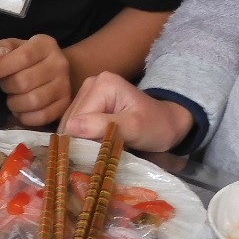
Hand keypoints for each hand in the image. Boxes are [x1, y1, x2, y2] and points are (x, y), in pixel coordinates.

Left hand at [0, 35, 71, 126]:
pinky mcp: (65, 105)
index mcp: (46, 45)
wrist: (56, 71)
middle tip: (5, 86)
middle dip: (7, 87)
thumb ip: (3, 48)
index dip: (0, 68)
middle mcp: (59, 64)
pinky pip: (42, 117)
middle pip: (24, 82)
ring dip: (15, 103)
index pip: (23, 57)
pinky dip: (26, 117)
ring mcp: (65, 86)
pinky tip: (21, 111)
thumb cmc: (30, 58)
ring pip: (32, 101)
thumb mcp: (16, 46)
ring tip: (13, 99)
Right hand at [58, 72, 194, 151]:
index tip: (100, 154)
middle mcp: (91, 83)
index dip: (83, 140)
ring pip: (71, 124)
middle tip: (101, 153)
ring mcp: (88, 92)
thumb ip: (103, 126)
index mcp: (102, 84)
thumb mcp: (134, 128)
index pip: (77, 119)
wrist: (167, 123)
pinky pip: (76, 124)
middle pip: (71, 120)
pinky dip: (83, 137)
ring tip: (100, 149)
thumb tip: (71, 128)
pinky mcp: (87, 103)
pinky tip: (96, 144)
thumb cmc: (155, 126)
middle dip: (82, 140)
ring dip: (82, 140)